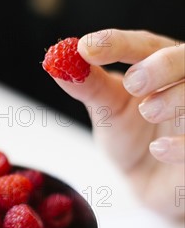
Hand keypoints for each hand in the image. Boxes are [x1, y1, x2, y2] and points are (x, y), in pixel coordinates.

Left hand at [51, 29, 183, 218]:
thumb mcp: (108, 110)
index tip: (86, 48)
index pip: (145, 44)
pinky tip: (158, 149)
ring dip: (175, 98)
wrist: (149, 183)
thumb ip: (89, 85)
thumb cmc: (132, 139)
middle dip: (162, 65)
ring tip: (149, 110)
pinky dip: (182, 144)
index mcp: (160, 66)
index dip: (118, 43)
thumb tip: (56, 61)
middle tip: (133, 82)